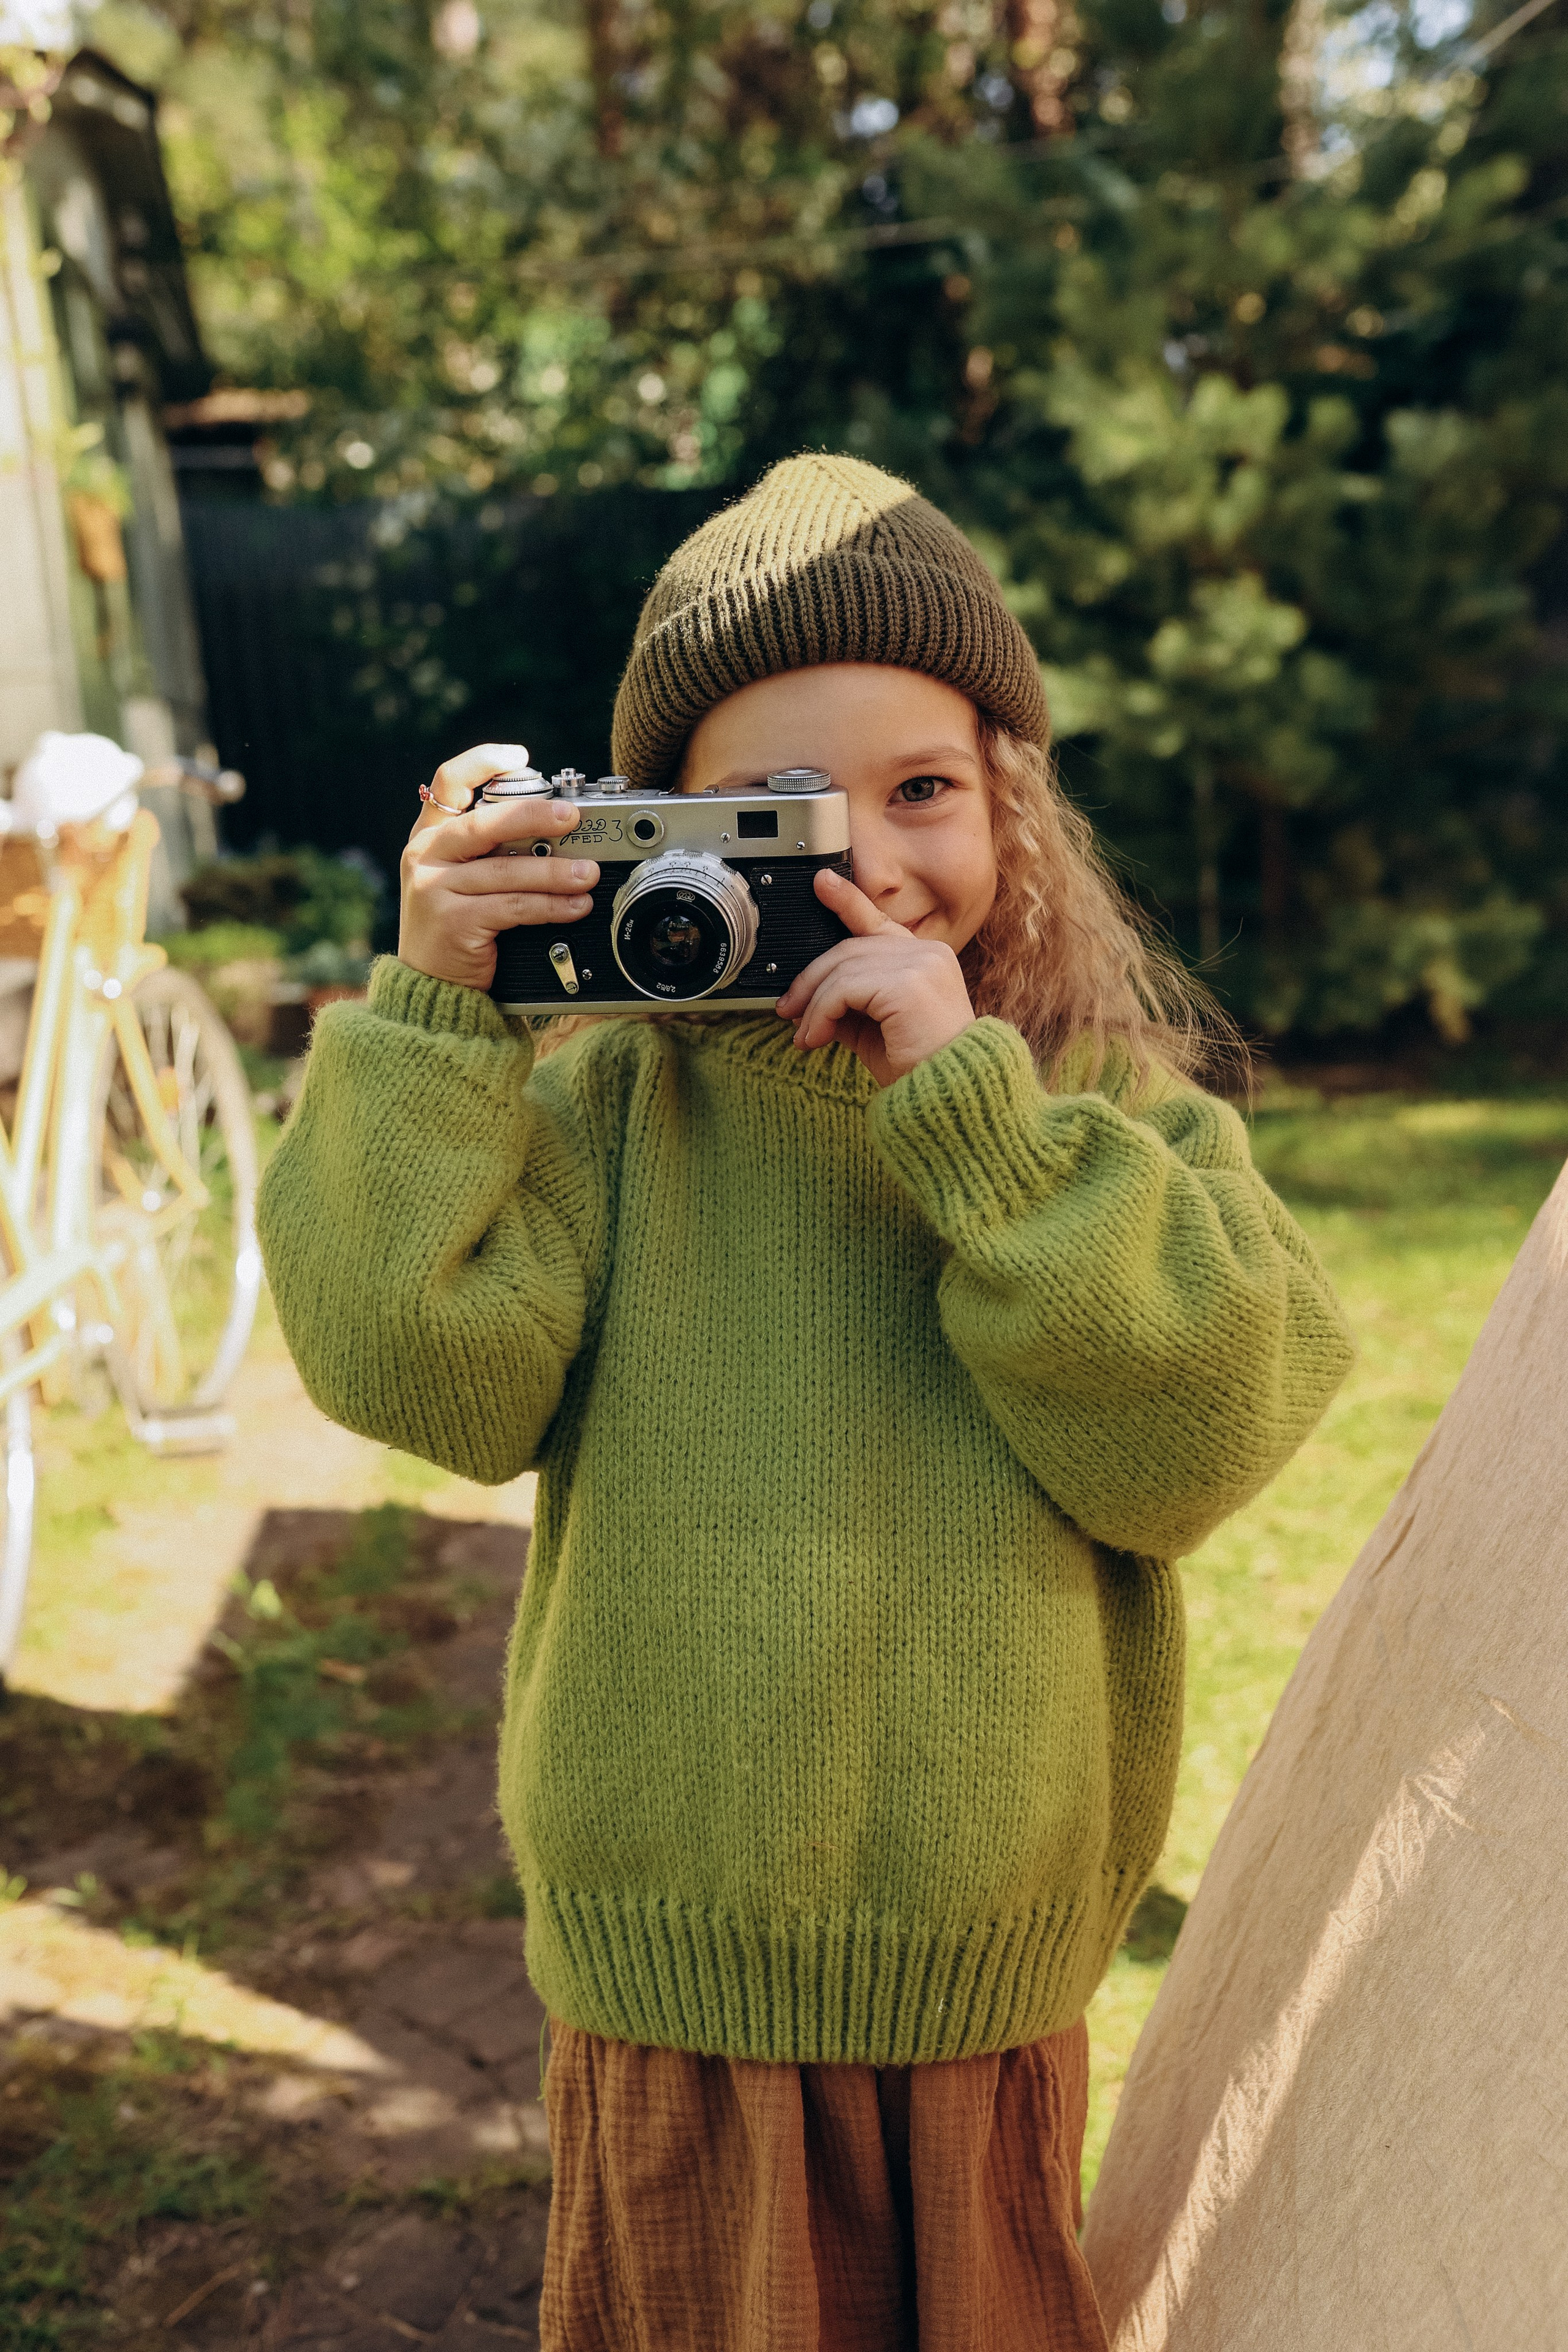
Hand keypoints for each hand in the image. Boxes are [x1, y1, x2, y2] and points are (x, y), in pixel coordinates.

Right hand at [399, 744, 598, 991]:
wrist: (427, 987)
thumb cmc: (453, 928)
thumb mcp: (459, 878)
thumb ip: (488, 850)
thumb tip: (552, 825)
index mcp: (430, 836)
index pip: (447, 782)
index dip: (482, 762)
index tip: (520, 757)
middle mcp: (426, 855)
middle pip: (485, 823)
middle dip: (534, 816)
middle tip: (572, 815)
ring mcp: (435, 888)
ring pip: (507, 870)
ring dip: (556, 871)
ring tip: (590, 873)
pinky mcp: (454, 921)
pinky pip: (514, 907)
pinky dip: (550, 906)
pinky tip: (575, 906)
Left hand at [774, 869, 977, 1086]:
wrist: (947, 1098)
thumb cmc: (918, 1069)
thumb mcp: (873, 1029)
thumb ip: (849, 1004)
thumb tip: (808, 998)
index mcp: (925, 959)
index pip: (879, 923)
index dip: (848, 901)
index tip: (821, 884)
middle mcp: (926, 953)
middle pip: (850, 948)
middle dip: (811, 978)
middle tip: (787, 1009)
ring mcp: (919, 964)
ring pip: (843, 969)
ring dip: (813, 1005)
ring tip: (805, 1037)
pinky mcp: (906, 984)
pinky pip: (844, 988)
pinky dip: (821, 1013)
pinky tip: (816, 1038)